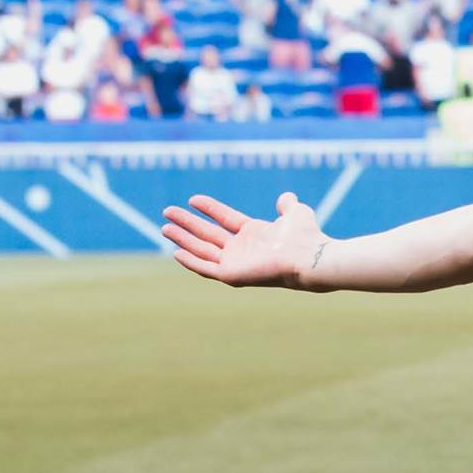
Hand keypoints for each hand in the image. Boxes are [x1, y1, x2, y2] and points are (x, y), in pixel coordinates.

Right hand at [160, 188, 327, 286]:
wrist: (308, 257)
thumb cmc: (306, 237)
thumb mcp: (296, 213)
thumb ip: (288, 205)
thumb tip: (286, 197)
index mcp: (254, 234)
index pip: (225, 219)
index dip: (209, 208)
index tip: (193, 198)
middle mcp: (243, 249)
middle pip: (208, 234)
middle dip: (187, 224)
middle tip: (167, 212)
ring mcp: (236, 262)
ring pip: (202, 249)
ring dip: (183, 239)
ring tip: (164, 227)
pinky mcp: (232, 275)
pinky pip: (206, 268)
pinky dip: (191, 262)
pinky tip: (176, 252)